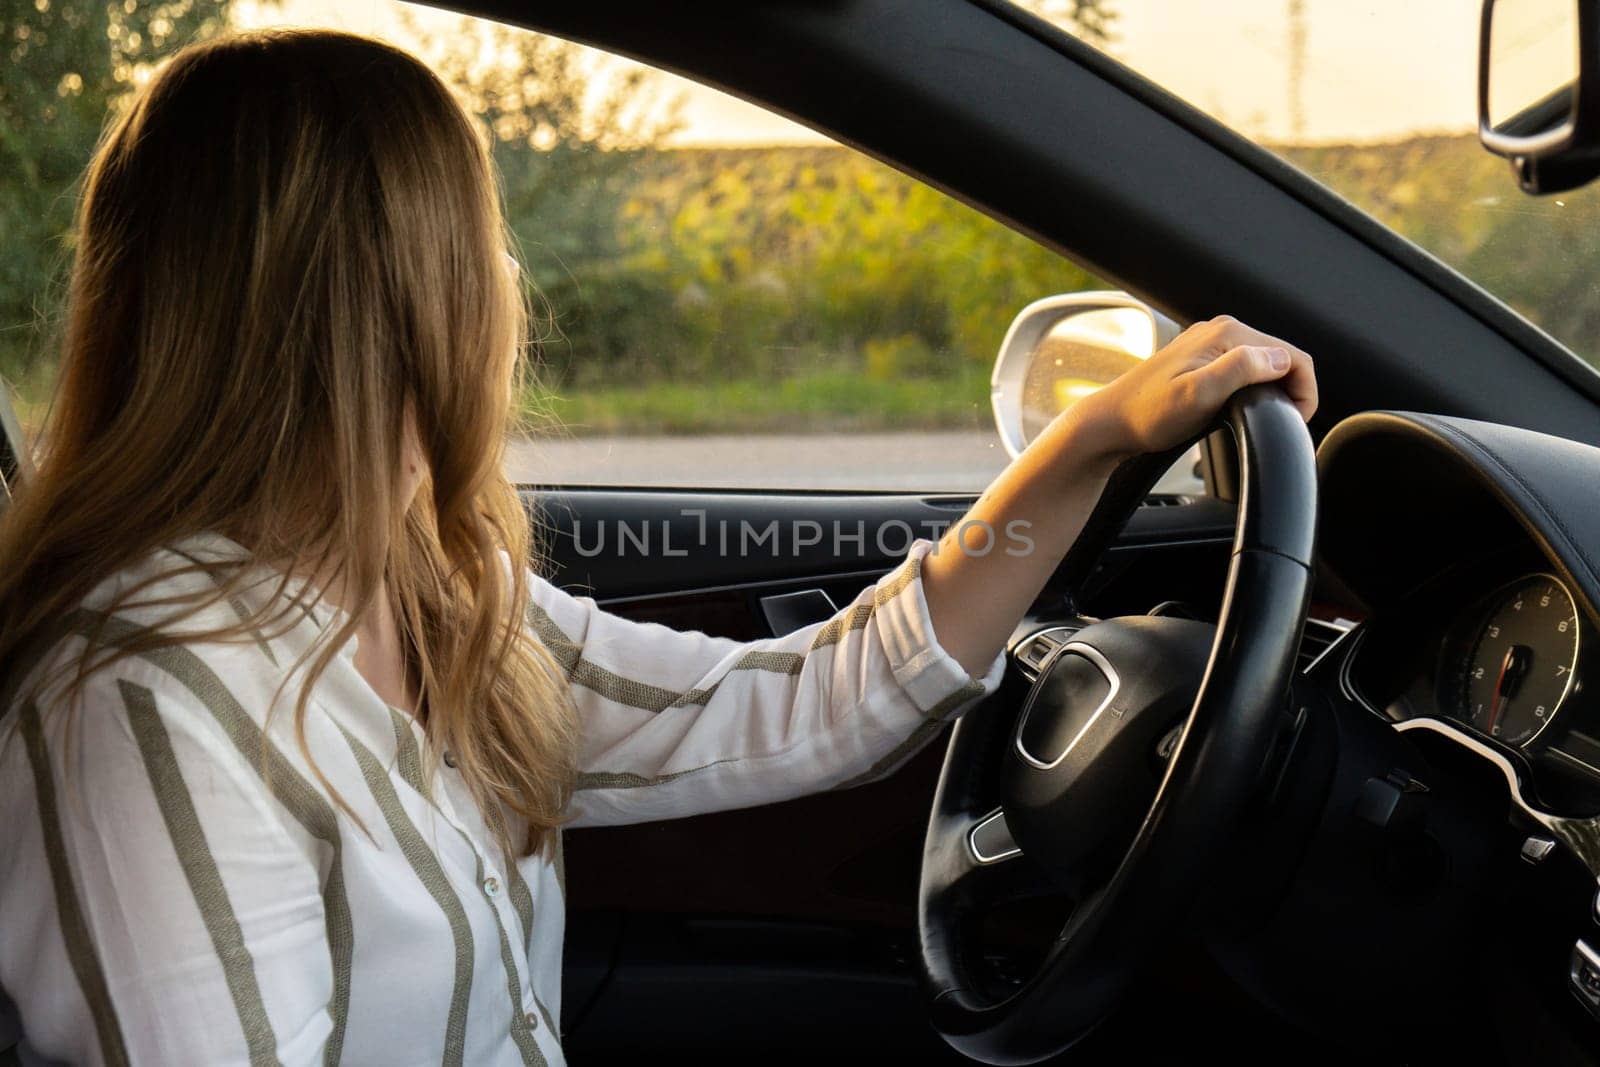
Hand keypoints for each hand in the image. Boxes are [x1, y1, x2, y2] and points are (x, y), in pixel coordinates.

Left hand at [1061, 314, 1317, 465]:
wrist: (1110, 424)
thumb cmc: (1148, 414)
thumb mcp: (1199, 395)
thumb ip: (1241, 370)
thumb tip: (1280, 358)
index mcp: (1227, 334)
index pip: (1293, 354)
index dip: (1305, 390)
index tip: (1296, 420)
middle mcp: (1221, 331)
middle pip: (1281, 357)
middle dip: (1293, 390)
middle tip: (1284, 423)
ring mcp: (1210, 344)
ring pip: (1264, 364)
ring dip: (1275, 390)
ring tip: (1267, 417)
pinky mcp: (1201, 360)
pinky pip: (1244, 369)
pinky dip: (1255, 389)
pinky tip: (1244, 409)